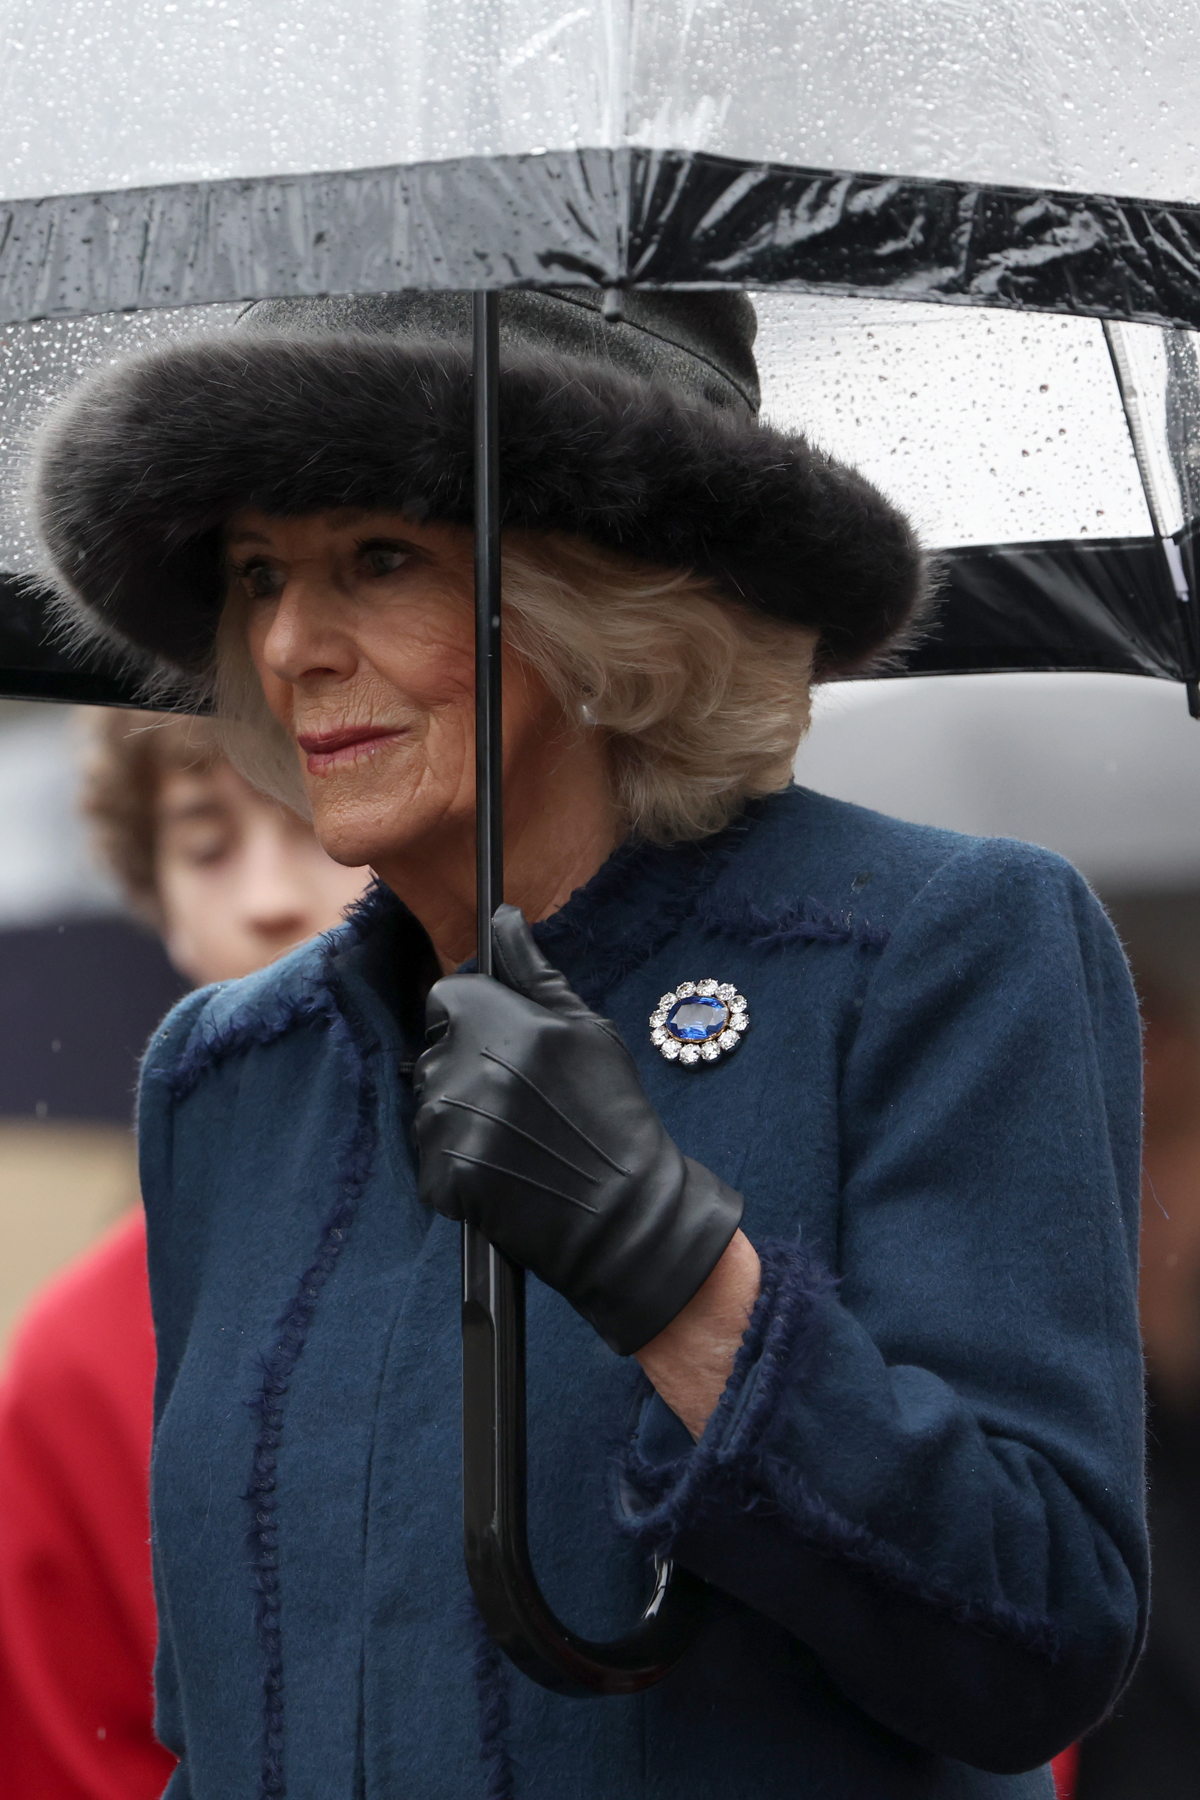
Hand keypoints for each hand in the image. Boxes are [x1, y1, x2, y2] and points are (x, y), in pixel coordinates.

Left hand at [413, 905, 743, 1355]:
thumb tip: (504, 918)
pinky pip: (430, 1154)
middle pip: (435, 1050)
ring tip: (515, 1135)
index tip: (499, 1041)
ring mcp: (450, 1126)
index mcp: (502, 1023)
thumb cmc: (612, 1114)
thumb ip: (536, 972)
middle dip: (466, 1066)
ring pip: (428, 1102)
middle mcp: (468, 1068)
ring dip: (459, 1114)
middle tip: (520, 1099)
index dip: (472, 1016)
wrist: (622, 1214)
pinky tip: (503, 1167)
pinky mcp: (442, 1176)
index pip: (446, 997)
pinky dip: (458, 1162)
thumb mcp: (588, 1030)